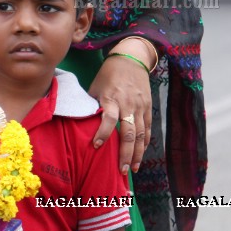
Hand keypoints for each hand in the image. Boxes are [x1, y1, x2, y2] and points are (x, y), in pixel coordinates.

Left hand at [88, 53, 151, 172]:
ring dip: (138, 153)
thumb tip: (82, 124)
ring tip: (133, 168)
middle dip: (126, 153)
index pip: (109, 119)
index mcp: (111, 98)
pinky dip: (145, 142)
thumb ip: (92, 106)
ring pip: (141, 134)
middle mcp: (128, 104)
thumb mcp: (95, 87)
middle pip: (129, 132)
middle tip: (121, 170)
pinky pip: (148, 128)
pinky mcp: (148, 107)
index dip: (103, 133)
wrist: (131, 60)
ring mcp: (140, 106)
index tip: (95, 145)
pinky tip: (141, 154)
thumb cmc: (107, 75)